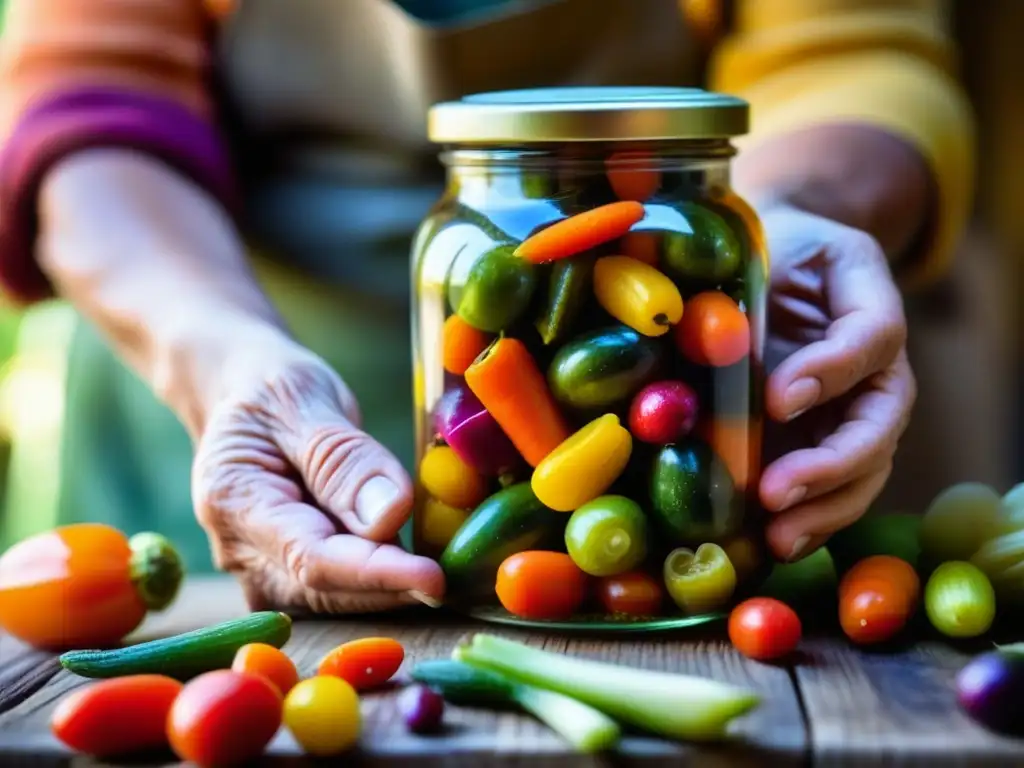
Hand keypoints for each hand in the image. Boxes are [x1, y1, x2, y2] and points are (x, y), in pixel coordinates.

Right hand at [191, 337, 444, 613]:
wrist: (242, 397)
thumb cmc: (270, 390)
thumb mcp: (304, 401)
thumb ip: (343, 460)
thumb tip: (388, 517)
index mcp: (235, 501)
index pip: (312, 557)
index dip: (376, 573)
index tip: (434, 579)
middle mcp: (241, 551)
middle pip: (326, 590)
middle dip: (393, 585)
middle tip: (458, 568)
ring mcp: (262, 570)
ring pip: (338, 598)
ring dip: (391, 585)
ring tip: (440, 555)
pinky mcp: (289, 576)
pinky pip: (341, 589)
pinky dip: (381, 577)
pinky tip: (416, 557)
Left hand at [757, 205, 916, 561]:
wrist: (782, 267)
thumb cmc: (779, 251)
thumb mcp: (779, 242)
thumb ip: (765, 283)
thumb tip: (720, 346)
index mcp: (870, 314)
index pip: (871, 339)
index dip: (828, 371)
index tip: (776, 396)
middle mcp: (875, 376)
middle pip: (875, 428)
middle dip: (828, 467)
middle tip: (777, 492)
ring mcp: (850, 418)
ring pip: (861, 473)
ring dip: (821, 511)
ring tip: (777, 537)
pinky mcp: (819, 446)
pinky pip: (827, 492)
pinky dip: (805, 521)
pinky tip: (768, 543)